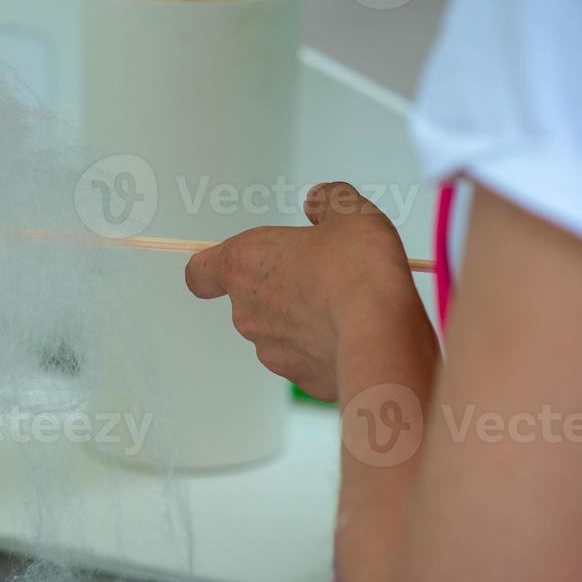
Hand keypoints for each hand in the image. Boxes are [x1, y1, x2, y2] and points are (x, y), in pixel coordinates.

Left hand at [184, 182, 430, 400]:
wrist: (381, 334)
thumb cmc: (356, 267)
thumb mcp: (349, 212)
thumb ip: (328, 201)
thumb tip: (317, 200)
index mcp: (243, 265)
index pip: (200, 273)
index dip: (213, 270)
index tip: (234, 266)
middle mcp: (247, 312)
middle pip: (251, 300)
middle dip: (282, 289)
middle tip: (322, 275)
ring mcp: (272, 351)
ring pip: (281, 332)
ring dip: (303, 321)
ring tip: (346, 306)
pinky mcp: (302, 380)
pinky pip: (310, 359)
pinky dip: (327, 348)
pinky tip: (358, 334)